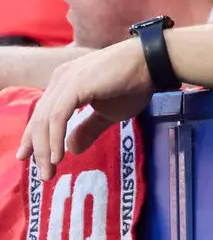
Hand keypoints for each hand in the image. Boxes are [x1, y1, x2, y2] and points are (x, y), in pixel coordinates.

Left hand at [18, 40, 153, 180]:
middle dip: (38, 149)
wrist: (151, 64)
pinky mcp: (75, 86)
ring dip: (44, 149)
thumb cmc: (134, 84)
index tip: (33, 160)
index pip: (43, 114)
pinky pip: (57, 118)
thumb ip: (88, 129)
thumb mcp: (108, 113)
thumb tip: (72, 149)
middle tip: (43, 175)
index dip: (35, 138)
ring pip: (44, 121)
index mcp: (65, 83)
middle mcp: (60, 80)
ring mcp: (65, 81)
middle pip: (39, 119)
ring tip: (48, 171)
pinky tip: (57, 156)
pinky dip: (54, 139)